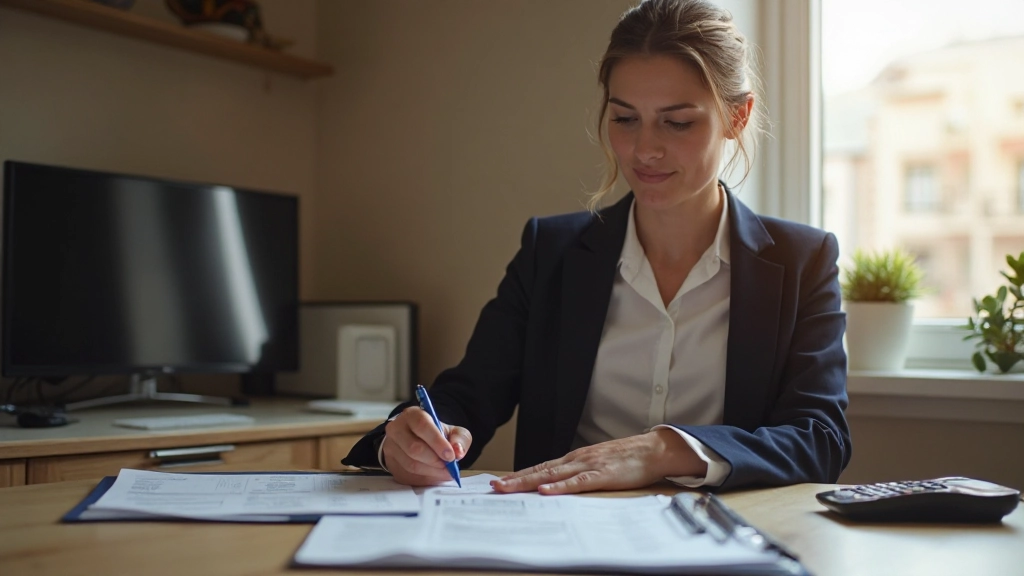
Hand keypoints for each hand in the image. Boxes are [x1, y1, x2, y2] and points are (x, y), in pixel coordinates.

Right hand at [382, 406, 471, 486]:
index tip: (451, 456)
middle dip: (435, 461)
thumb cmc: (436, 434)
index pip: (422, 426)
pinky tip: (435, 476)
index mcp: (412, 415)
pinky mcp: (391, 464)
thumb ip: (460, 439)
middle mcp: (396, 429)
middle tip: (449, 467)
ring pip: (410, 464)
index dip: (437, 442)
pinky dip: (425, 479)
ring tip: (445, 472)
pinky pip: (408, 476)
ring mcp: (390, 447)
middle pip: (414, 448)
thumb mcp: (452, 431)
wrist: (418, 439)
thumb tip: (458, 452)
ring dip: (432, 472)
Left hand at [490, 429, 705, 494]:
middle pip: (540, 470)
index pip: (542, 467)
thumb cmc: (627, 459)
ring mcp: (588, 466)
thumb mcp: (598, 464)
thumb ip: (580, 474)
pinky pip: (577, 483)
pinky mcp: (602, 475)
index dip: (520, 475)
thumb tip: (561, 486)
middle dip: (515, 479)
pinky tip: (545, 492)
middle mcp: (576, 459)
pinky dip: (559, 487)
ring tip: (508, 487)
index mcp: (575, 458)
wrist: (652, 449)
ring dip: (528, 482)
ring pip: (552, 475)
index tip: (501, 482)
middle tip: (494, 487)